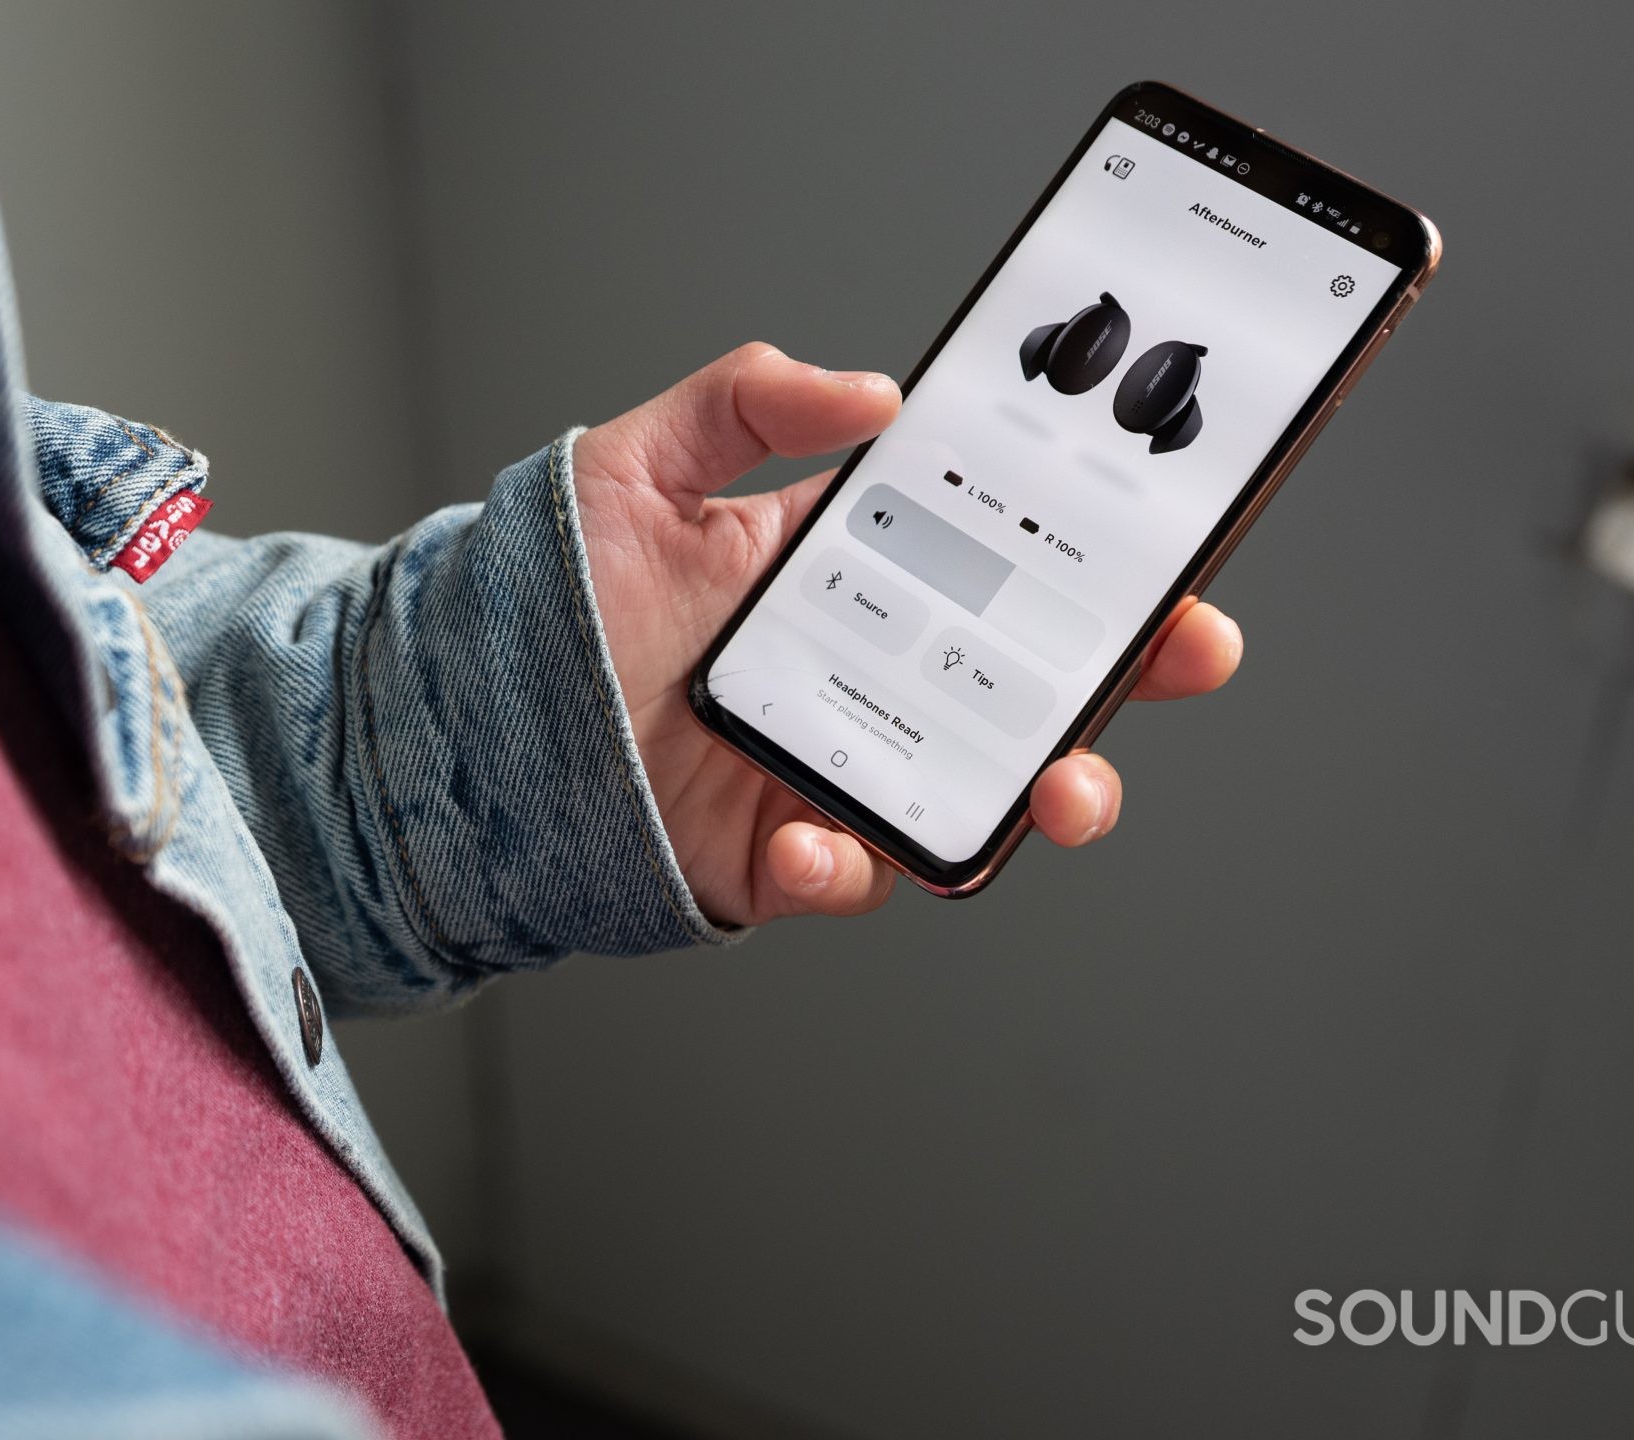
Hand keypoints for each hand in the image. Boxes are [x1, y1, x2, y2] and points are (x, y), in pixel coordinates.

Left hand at [574, 344, 1244, 925]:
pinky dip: (844, 866)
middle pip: (1023, 688)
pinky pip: (843, 878)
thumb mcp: (636, 467)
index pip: (998, 568)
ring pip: (972, 796)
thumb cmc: (542, 601)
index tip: (1172, 563)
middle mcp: (856, 681)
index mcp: (844, 581)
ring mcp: (826, 773)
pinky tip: (810, 837)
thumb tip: (872, 392)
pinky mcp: (773, 858)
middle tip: (1178, 661)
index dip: (1095, 569)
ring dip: (1039, 795)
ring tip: (1056, 789)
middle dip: (1122, 682)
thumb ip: (746, 400)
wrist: (455, 727)